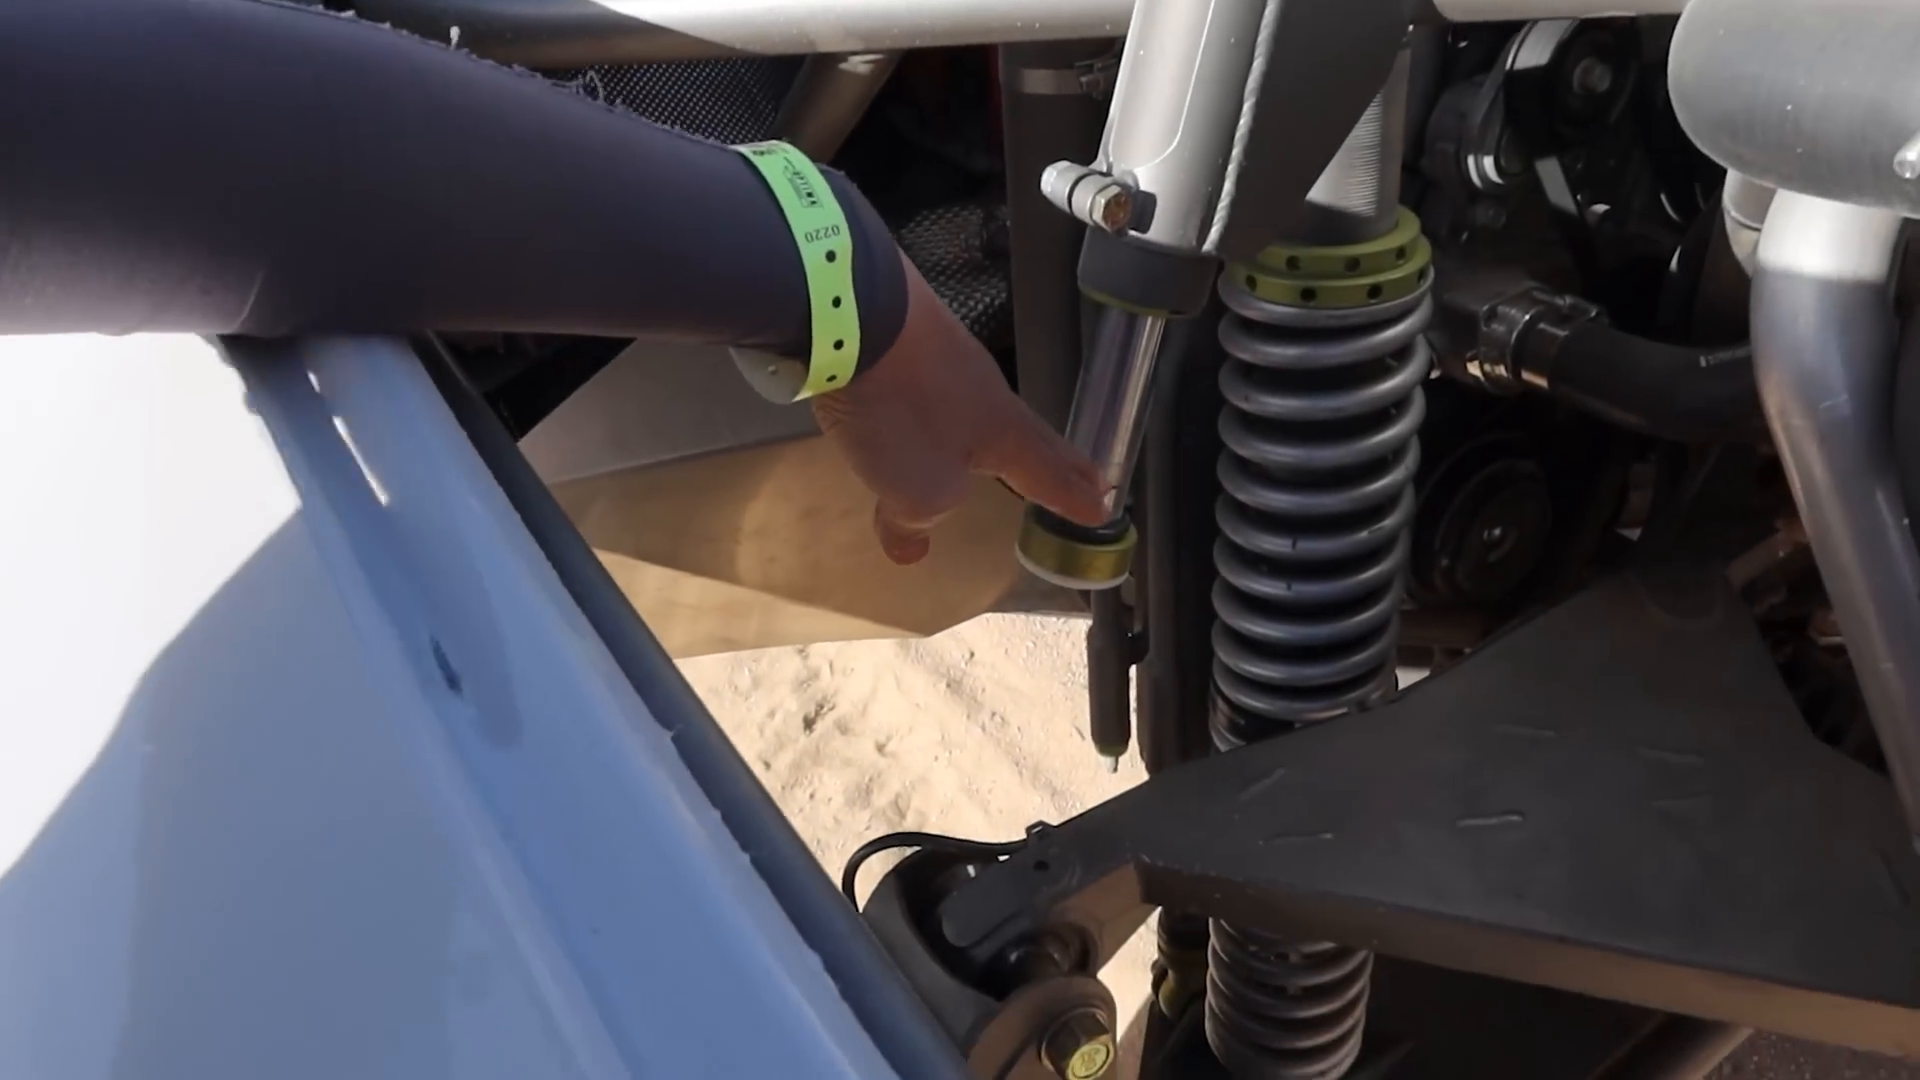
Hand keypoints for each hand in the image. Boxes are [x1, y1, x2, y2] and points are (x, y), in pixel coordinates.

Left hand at [813, 253, 1109, 564]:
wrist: (852, 310)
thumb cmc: (900, 411)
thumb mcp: (917, 490)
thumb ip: (920, 521)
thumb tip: (912, 542)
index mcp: (1004, 434)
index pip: (1051, 475)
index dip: (1075, 498)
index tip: (1103, 509)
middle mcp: (987, 393)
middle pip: (1031, 437)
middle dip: (1059, 464)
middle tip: (1089, 479)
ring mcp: (948, 358)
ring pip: (984, 410)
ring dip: (1000, 438)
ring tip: (1006, 454)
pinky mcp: (908, 338)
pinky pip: (937, 387)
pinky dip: (946, 410)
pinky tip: (934, 409)